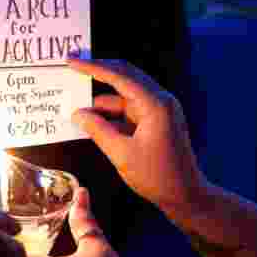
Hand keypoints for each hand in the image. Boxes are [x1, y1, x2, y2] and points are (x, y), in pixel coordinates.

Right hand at [68, 57, 209, 218]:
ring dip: (100, 100)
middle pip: (124, 76)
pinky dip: (109, 113)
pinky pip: (127, 109)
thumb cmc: (156, 176)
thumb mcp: (121, 153)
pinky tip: (90, 120)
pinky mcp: (155, 121)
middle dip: (97, 72)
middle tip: (72, 67)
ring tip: (75, 105)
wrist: (185, 195)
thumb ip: (97, 130)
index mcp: (155, 104)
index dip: (93, 67)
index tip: (71, 61)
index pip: (120, 76)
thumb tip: (77, 113)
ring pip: (123, 95)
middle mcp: (159, 101)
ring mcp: (158, 110)